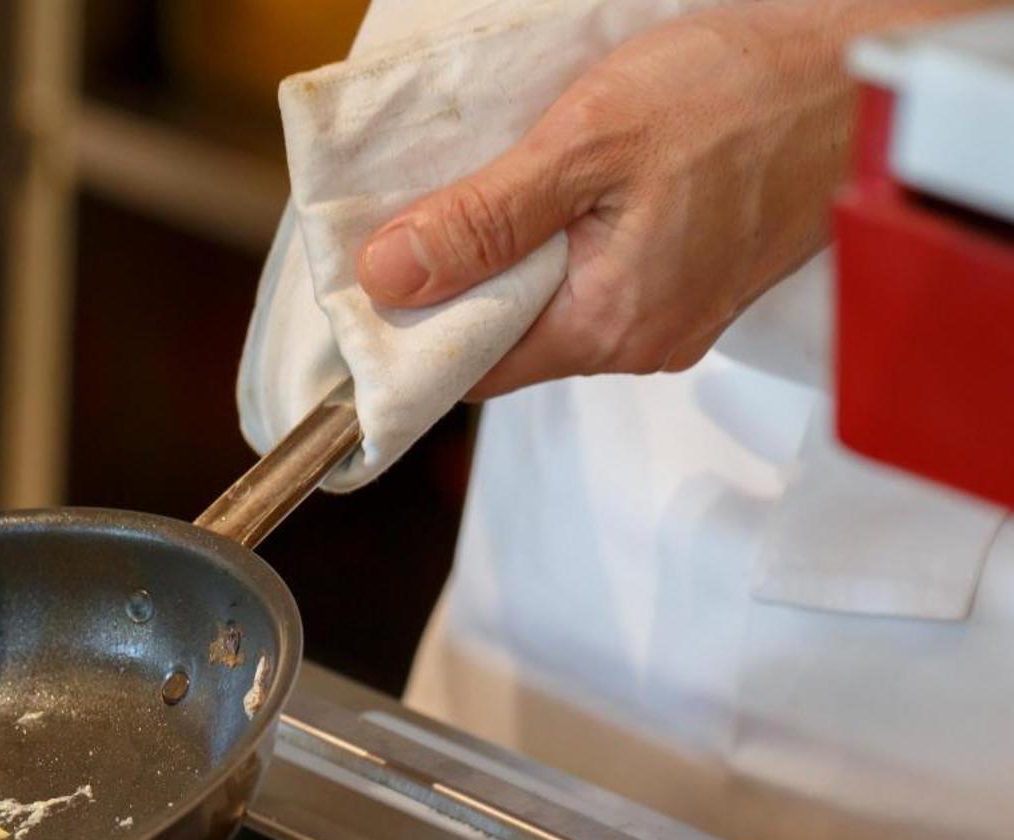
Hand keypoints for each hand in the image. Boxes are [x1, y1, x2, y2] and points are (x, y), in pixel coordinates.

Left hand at [353, 0, 989, 400]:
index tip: (372, 278)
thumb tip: (388, 277)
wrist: (860, 78)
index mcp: (607, 328)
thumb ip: (483, 220)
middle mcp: (639, 343)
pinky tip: (552, 193)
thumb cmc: (743, 98)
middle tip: (423, 214)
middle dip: (456, 286)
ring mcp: (669, 317)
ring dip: (508, 259)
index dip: (411, 328)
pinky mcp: (689, 282)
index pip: (468, 369)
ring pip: (548, 307)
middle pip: (505, 339)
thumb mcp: (586, 145)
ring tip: (490, 192)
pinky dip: (559, 244)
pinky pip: (593, 280)